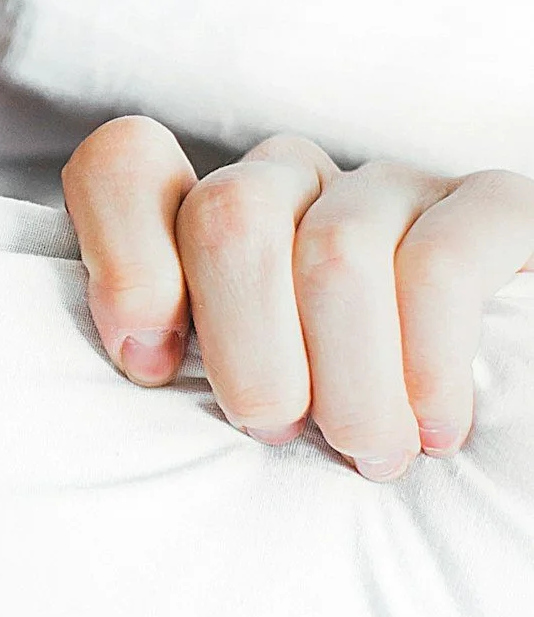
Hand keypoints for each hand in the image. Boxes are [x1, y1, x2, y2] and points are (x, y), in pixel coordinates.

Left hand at [63, 116, 533, 479]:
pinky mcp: (493, 207)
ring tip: (368, 451)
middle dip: (246, 346)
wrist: (489, 433)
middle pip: (229, 214)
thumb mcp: (231, 393)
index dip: (123, 257)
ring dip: (347, 378)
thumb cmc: (326, 424)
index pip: (125, 165)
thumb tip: (141, 360)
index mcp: (207, 214)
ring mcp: (391, 186)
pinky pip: (440, 263)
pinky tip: (435, 427)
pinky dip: (427, 359)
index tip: (150, 366)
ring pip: (334, 251)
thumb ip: (168, 357)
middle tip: (276, 430)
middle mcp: (293, 180)